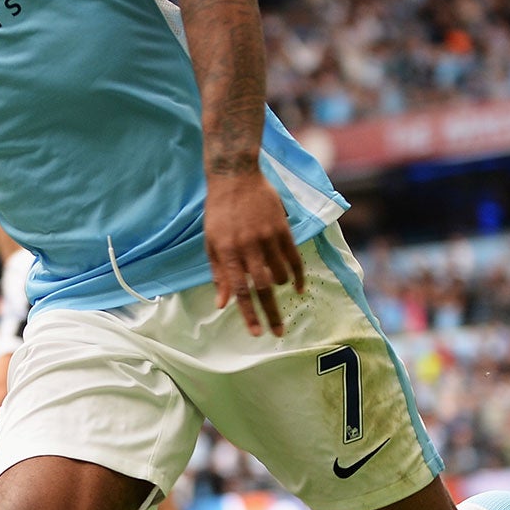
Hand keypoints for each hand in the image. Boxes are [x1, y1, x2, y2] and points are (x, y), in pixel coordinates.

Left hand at [204, 168, 304, 336]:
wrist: (235, 177)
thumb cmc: (219, 213)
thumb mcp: (211, 243)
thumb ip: (218, 273)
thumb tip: (221, 304)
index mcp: (227, 251)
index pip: (239, 289)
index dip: (248, 313)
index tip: (256, 333)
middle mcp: (248, 246)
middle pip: (262, 287)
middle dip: (270, 313)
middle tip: (277, 332)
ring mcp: (267, 237)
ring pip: (280, 274)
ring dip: (279, 288)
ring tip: (276, 289)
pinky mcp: (282, 229)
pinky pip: (294, 258)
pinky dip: (297, 275)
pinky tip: (298, 287)